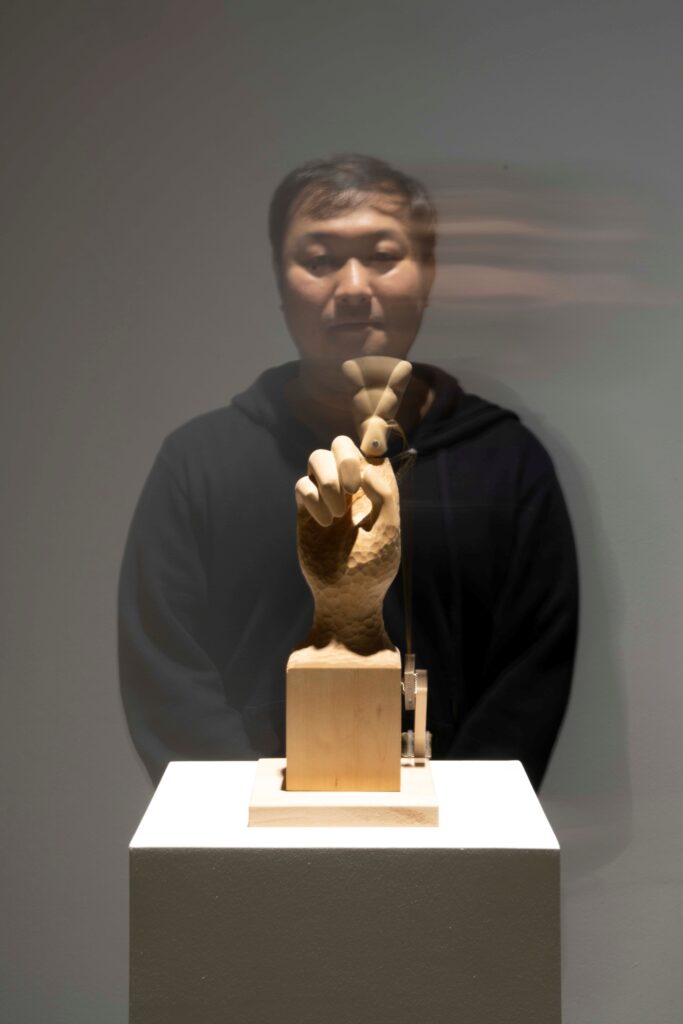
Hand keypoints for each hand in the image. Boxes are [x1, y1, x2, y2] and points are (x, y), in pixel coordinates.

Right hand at [294, 436, 400, 652]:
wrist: (346, 599)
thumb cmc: (373, 569)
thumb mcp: (388, 532)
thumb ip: (384, 496)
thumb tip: (366, 467)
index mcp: (376, 489)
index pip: (372, 451)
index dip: (372, 442)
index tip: (375, 450)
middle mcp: (351, 488)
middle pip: (340, 444)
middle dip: (345, 456)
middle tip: (353, 486)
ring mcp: (327, 498)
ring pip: (316, 458)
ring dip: (327, 478)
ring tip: (338, 513)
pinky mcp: (306, 511)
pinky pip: (302, 485)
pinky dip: (313, 498)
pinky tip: (325, 524)